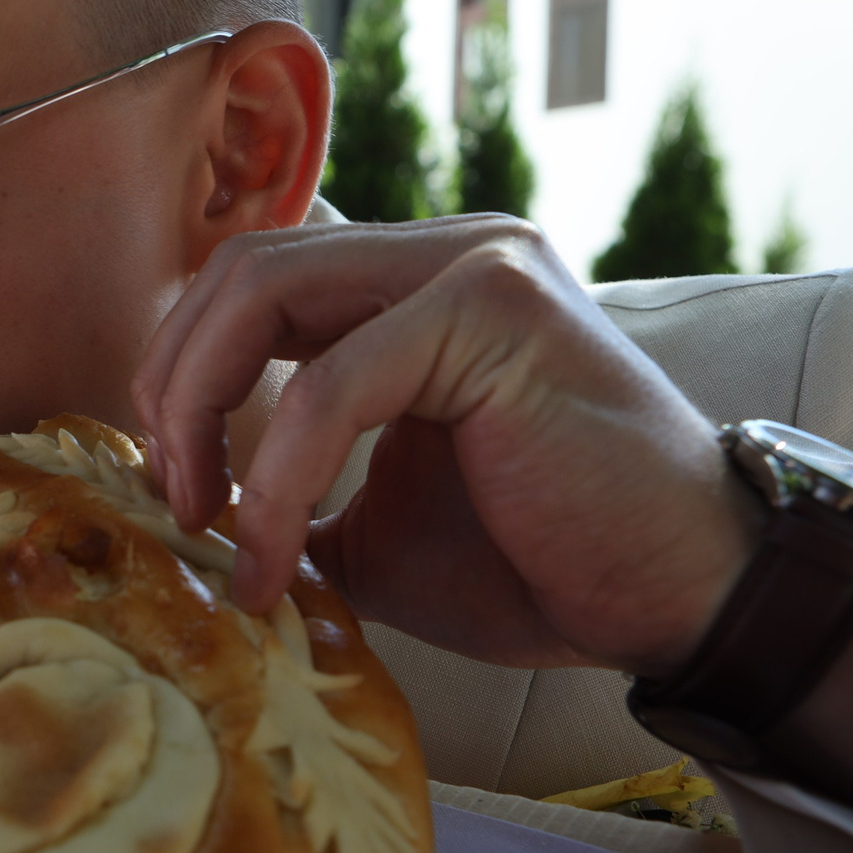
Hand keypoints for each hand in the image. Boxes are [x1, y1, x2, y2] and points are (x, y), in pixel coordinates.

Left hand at [135, 215, 758, 675]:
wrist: (680, 602)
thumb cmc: (541, 566)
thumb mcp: (372, 530)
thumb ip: (286, 498)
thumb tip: (178, 517)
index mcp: (417, 285)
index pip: (249, 284)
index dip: (181, 375)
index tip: (173, 489)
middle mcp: (448, 250)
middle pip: (239, 271)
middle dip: (173, 387)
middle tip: (171, 502)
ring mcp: (476, 264)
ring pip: (263, 296)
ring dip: (203, 415)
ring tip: (204, 524)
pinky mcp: (494, 312)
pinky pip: (330, 385)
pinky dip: (276, 478)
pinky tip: (269, 558)